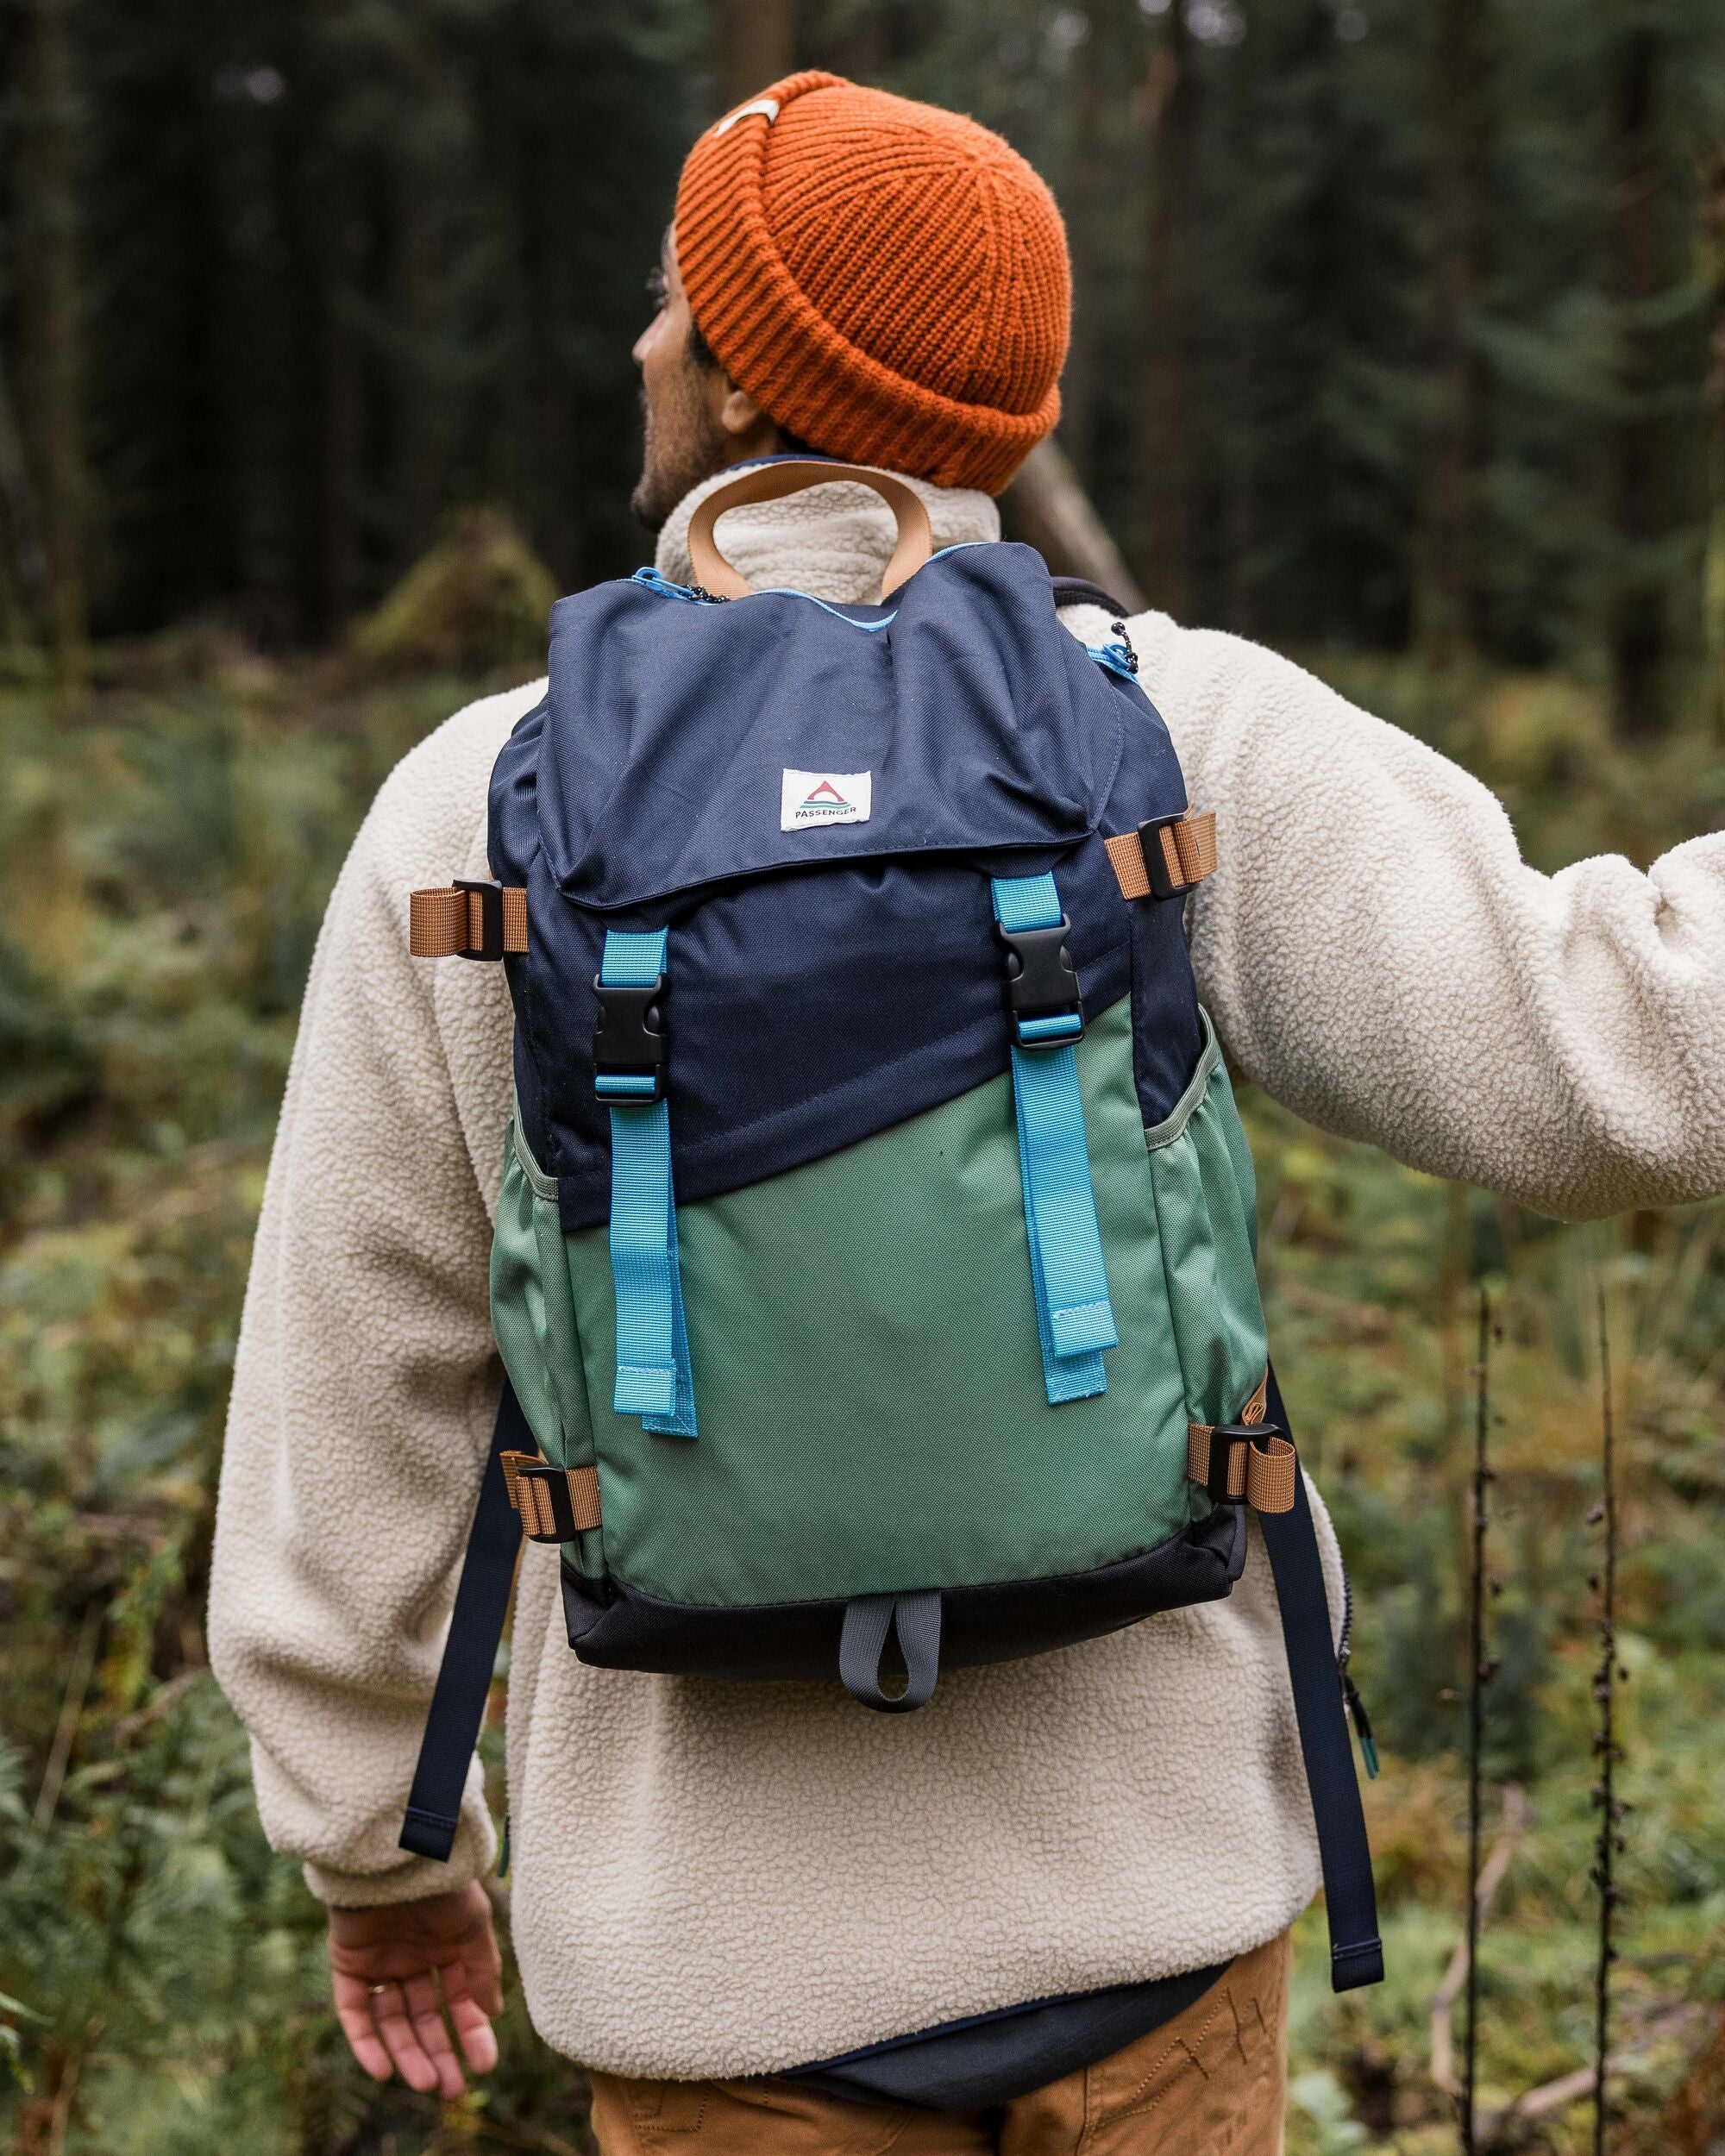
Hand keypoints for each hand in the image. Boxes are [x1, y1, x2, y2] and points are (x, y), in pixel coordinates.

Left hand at [329, 1882, 502, 2097]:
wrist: (393, 1853)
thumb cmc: (440, 1882)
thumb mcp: (473, 1924)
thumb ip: (482, 1969)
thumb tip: (492, 2013)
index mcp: (447, 1948)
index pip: (459, 2002)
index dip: (472, 2034)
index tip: (484, 2065)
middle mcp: (414, 1960)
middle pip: (425, 2018)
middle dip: (439, 2053)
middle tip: (451, 2089)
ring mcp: (381, 1963)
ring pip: (393, 2022)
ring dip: (407, 2054)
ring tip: (425, 2082)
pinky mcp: (349, 1965)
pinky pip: (356, 2011)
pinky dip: (366, 2042)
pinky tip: (383, 2069)